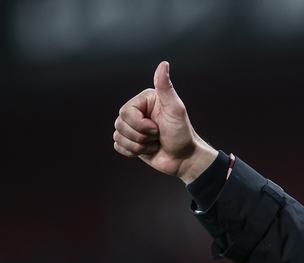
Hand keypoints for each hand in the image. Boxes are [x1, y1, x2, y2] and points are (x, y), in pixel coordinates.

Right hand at [113, 61, 216, 183]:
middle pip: (119, 124)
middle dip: (141, 136)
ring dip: (138, 145)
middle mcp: (137, 112)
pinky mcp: (131, 141)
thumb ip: (166, 87)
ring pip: (118, 136)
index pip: (125, 112)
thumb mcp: (176, 109)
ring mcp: (133, 127)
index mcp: (144, 101)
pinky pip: (118, 146)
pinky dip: (132, 151)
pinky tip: (147, 150)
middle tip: (157, 136)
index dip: (141, 125)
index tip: (158, 128)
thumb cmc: (182, 134)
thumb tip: (164, 63)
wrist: (185, 159)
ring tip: (154, 143)